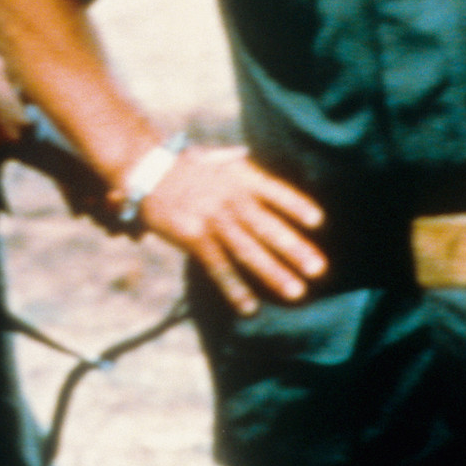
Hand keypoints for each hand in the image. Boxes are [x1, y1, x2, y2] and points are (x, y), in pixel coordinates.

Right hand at [137, 147, 325, 314]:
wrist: (146, 169)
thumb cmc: (185, 167)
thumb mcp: (218, 160)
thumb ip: (239, 165)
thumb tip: (253, 164)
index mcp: (241, 177)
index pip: (276, 191)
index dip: (297, 205)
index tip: (319, 221)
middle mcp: (231, 197)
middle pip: (268, 227)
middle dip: (295, 249)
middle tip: (319, 269)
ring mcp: (212, 218)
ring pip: (248, 251)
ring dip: (274, 273)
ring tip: (296, 291)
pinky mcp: (193, 237)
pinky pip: (218, 266)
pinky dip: (234, 288)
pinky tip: (249, 306)